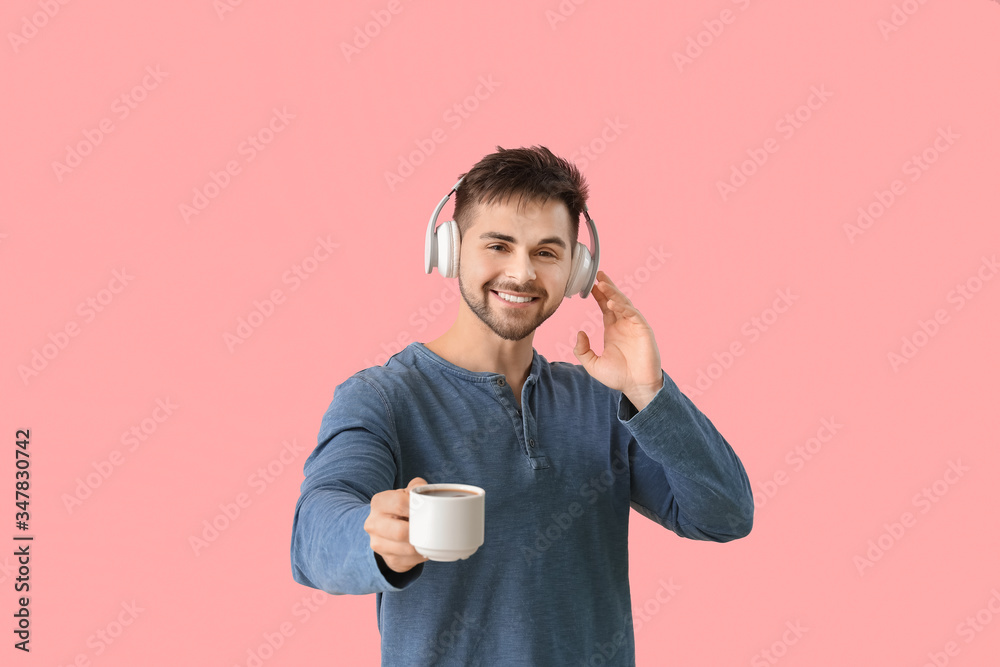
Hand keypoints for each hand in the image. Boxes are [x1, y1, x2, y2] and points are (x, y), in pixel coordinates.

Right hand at [364, 477, 429, 573]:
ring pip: (407, 549)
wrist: (388, 529)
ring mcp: (378, 544)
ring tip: (432, 538)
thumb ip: (416, 487)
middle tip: (432, 526)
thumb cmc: (402, 508)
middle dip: (420, 530)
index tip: (429, 508)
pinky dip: (422, 556)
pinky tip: (425, 548)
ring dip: (423, 545)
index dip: (418, 507)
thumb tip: (422, 490)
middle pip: (401, 531)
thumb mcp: (407, 494)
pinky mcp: (389, 560)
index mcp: (379, 503)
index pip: (399, 503)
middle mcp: (373, 524)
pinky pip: (410, 561)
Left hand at [573, 271, 662, 409]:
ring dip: (613, 293)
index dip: (599, 296)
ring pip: (624, 304)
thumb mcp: (592, 364)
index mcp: (613, 330)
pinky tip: (611, 303)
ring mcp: (635, 327)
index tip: (591, 285)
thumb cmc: (618, 377)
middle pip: (615, 301)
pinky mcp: (644, 331)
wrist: (636, 387)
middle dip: (607, 287)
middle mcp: (624, 325)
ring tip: (603, 284)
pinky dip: (622, 307)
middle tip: (598, 274)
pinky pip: (633, 315)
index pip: (605, 308)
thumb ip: (582, 350)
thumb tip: (580, 333)